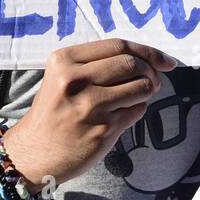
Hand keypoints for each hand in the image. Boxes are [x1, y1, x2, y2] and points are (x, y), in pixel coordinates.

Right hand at [1, 39, 174, 188]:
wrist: (34, 153)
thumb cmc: (54, 112)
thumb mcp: (62, 78)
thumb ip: (97, 64)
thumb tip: (148, 59)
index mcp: (64, 61)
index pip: (118, 46)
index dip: (148, 51)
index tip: (165, 61)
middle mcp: (76, 80)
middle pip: (132, 64)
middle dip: (151, 71)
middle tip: (154, 80)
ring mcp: (91, 106)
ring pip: (141, 86)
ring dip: (149, 90)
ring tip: (140, 95)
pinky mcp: (104, 129)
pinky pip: (137, 110)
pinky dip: (138, 109)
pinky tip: (124, 113)